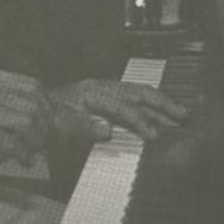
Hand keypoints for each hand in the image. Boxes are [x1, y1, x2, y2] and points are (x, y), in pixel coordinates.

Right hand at [0, 70, 53, 170]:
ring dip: (34, 143)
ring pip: (25, 124)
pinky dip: (23, 154)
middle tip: (39, 144)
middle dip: (43, 128)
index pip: (32, 86)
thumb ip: (8, 103)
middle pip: (32, 106)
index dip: (47, 107)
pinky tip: (22, 160)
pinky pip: (11, 144)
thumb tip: (51, 112)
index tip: (48, 125)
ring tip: (30, 152)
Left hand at [47, 78, 190, 142]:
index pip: (124, 107)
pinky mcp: (109, 96)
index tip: (155, 136)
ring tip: (181, 115)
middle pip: (139, 92)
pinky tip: (161, 116)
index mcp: (93, 92)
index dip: (141, 121)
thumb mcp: (60, 123)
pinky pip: (135, 99)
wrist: (39, 108)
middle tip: (184, 116)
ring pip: (140, 94)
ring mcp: (107, 90)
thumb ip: (83, 126)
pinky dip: (151, 106)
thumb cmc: (49, 117)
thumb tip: (107, 129)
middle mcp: (103, 87)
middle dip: (163, 104)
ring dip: (161, 104)